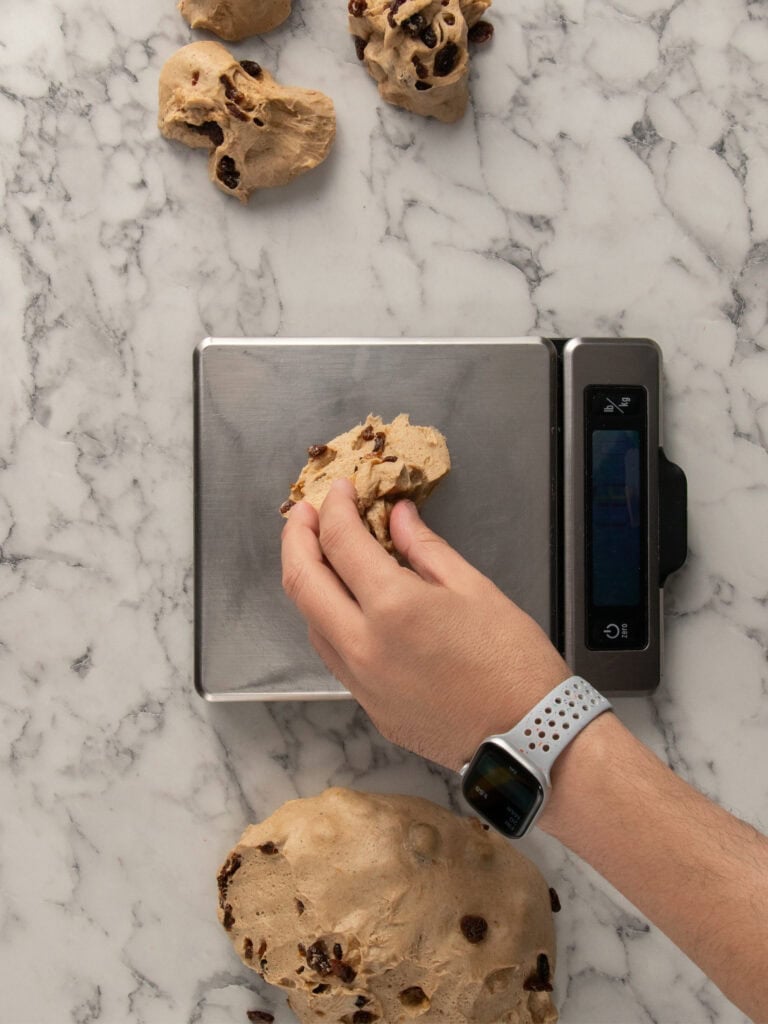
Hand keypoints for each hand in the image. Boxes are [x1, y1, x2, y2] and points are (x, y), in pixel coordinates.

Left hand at [281, 479, 568, 770]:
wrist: (529, 737)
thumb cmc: (512, 659)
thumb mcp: (474, 588)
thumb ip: (425, 548)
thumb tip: (397, 516)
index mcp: (393, 607)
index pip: (340, 543)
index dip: (335, 508)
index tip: (341, 490)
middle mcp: (363, 646)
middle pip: (302, 582)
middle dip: (296, 538)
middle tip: (306, 514)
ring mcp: (360, 682)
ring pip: (310, 621)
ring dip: (307, 581)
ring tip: (321, 555)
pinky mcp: (369, 707)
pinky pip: (333, 655)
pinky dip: (329, 619)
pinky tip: (346, 604)